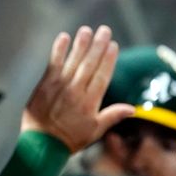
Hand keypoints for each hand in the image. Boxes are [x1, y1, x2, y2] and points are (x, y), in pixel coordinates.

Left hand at [24, 25, 133, 151]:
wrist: (41, 145)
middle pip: (90, 64)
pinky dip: (58, 50)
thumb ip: (112, 116)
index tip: (113, 45)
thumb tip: (134, 109)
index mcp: (90, 102)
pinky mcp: (45, 85)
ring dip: (80, 44)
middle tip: (104, 30)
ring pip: (73, 61)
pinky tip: (64, 38)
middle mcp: (77, 91)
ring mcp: (60, 87)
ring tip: (86, 30)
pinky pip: (53, 64)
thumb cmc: (69, 140)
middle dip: (98, 45)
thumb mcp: (95, 131)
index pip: (102, 75)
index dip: (108, 59)